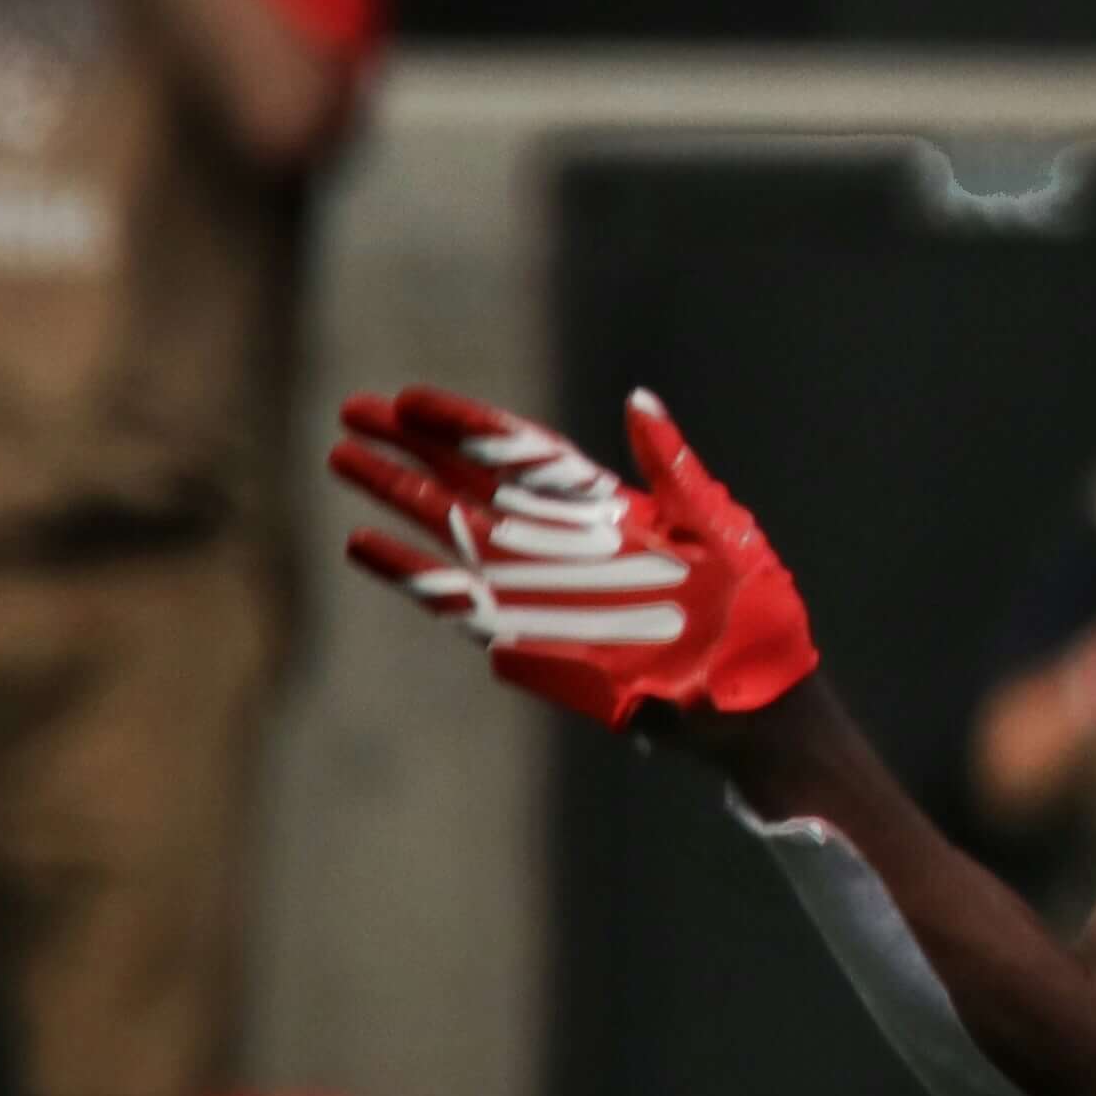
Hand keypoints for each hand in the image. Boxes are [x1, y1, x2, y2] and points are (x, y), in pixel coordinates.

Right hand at [334, 386, 823, 734]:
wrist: (755, 699)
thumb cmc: (752, 612)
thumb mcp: (718, 525)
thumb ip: (669, 465)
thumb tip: (636, 398)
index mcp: (605, 509)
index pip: (522, 453)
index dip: (466, 425)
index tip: (410, 397)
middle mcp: (560, 543)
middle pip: (470, 482)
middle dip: (411, 447)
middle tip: (350, 410)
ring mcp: (541, 590)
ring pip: (452, 531)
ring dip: (397, 496)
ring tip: (340, 459)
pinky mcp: (530, 640)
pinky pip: (459, 602)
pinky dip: (410, 574)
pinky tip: (361, 544)